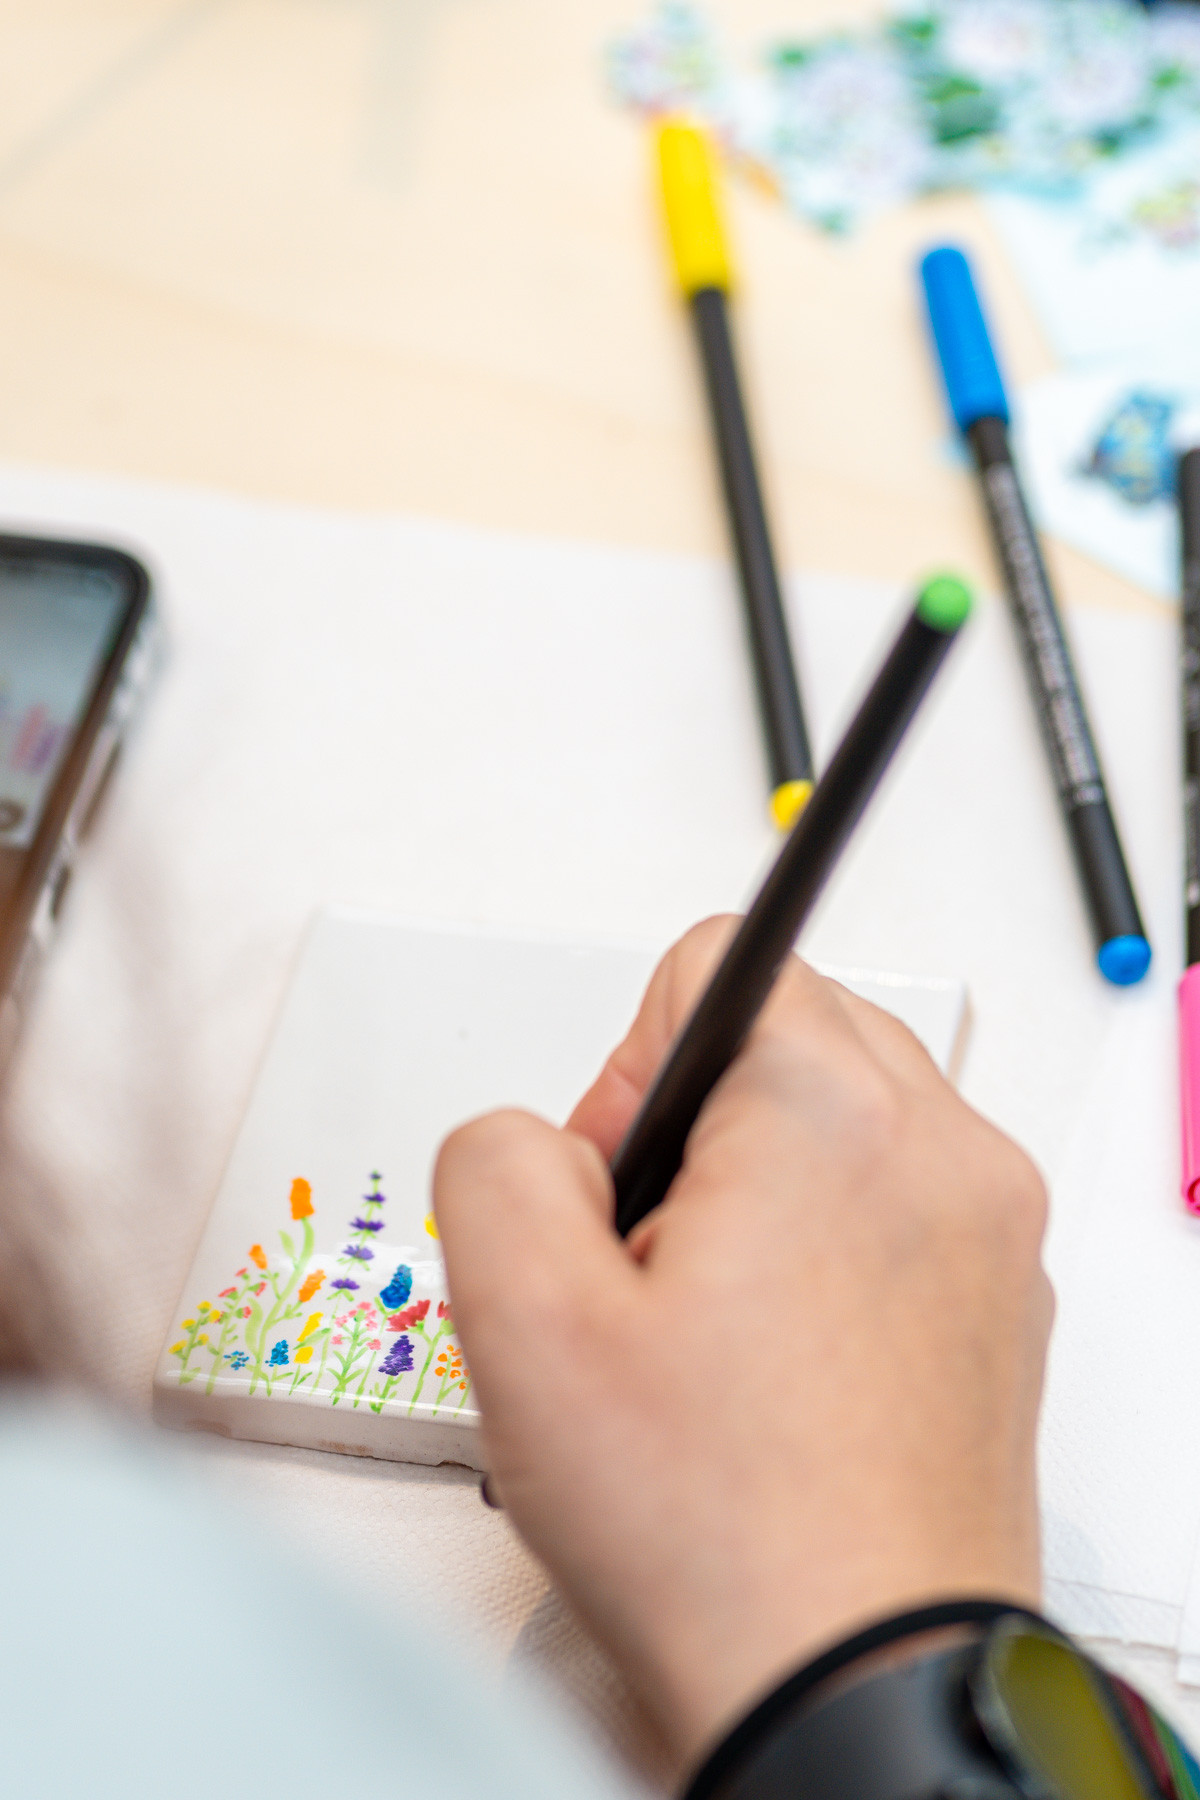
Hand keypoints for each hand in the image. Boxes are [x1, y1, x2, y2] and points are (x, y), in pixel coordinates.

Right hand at [434, 919, 1051, 1769]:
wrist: (859, 1686)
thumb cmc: (721, 1530)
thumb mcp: (522, 1318)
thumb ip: (494, 1156)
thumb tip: (535, 1137)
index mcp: (832, 1109)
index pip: (715, 962)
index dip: (629, 1069)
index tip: (621, 1189)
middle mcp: (941, 1147)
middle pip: (785, 1036)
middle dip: (694, 1127)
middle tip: (653, 1265)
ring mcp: (990, 1229)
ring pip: (842, 1123)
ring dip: (762, 1191)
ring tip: (715, 1330)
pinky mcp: (1004, 1303)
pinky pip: (897, 1209)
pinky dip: (829, 1252)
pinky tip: (778, 1369)